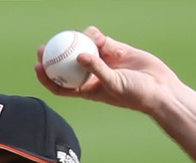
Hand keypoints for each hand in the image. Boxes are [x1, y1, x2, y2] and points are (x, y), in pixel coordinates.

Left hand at [35, 26, 177, 114]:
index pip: (61, 86)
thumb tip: (79, 56)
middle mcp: (91, 75)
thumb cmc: (135, 94)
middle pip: (65, 65)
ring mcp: (101, 61)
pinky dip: (95, 35)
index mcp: (87, 90)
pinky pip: (97, 38)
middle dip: (52, 56)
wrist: (158, 88)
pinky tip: (97, 36)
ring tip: (82, 39)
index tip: (38, 67)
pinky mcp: (112, 48)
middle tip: (42, 47)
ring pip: (81, 48)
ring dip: (78, 42)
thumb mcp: (114, 85)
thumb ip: (97, 70)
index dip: (47, 77)